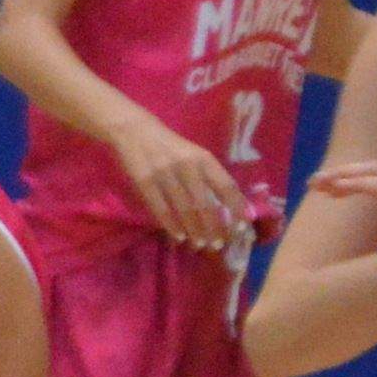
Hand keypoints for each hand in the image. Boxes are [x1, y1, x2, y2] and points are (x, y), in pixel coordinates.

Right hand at [111, 119, 244, 254]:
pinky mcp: (144, 181)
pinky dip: (171, 225)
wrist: (134, 131)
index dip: (236, 207)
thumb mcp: (194, 155)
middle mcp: (187, 166)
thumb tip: (229, 206)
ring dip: (194, 231)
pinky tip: (179, 236)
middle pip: (205, 204)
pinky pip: (160, 209)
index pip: (226, 186)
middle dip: (213, 227)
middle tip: (218, 244)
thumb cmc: (170, 146)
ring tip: (200, 245)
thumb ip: (209, 176)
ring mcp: (164, 174)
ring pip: (184, 210)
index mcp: (203, 158)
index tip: (242, 226)